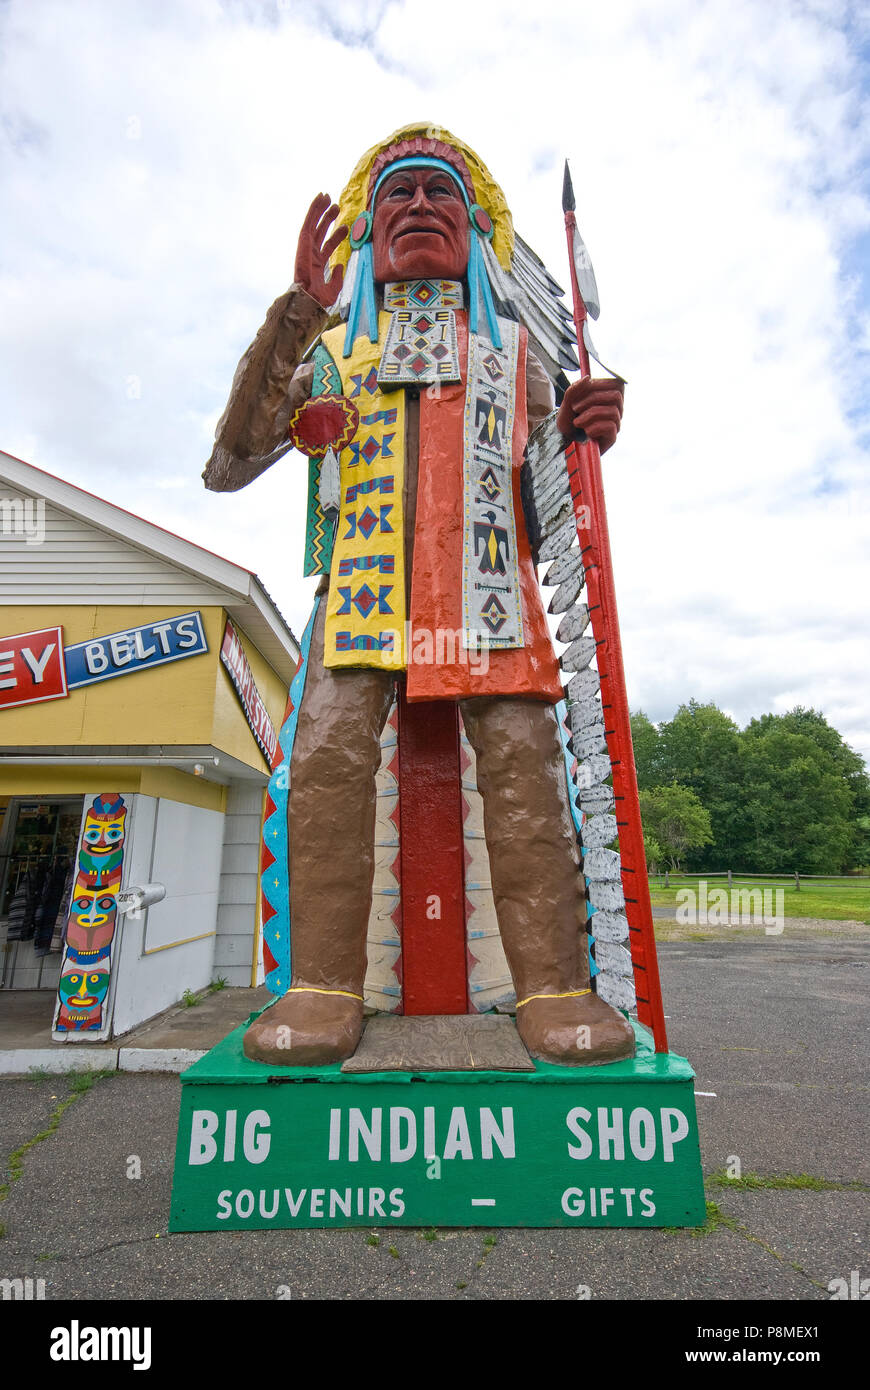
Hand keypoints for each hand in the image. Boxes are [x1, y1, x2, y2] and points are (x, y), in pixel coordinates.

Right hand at [294, 193, 347, 308]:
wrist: (309, 298)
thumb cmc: (319, 298)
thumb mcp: (334, 288)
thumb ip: (338, 277)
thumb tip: (340, 265)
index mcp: (318, 264)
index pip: (328, 245)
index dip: (336, 236)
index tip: (345, 227)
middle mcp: (312, 253)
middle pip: (321, 231)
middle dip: (328, 218)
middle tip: (337, 207)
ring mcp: (307, 246)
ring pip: (314, 223)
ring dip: (320, 210)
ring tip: (327, 197)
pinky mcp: (303, 241)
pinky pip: (309, 222)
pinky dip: (314, 209)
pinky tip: (319, 198)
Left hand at [556, 376, 624, 452]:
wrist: (564, 442)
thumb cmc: (569, 420)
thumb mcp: (568, 402)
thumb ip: (575, 389)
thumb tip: (587, 378)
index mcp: (608, 397)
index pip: (616, 383)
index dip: (598, 385)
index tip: (580, 393)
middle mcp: (615, 409)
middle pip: (616, 396)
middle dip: (592, 399)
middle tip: (575, 408)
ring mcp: (615, 423)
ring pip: (613, 411)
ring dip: (590, 415)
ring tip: (577, 422)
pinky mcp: (612, 437)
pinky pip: (610, 427)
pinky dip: (594, 427)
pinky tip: (585, 431)